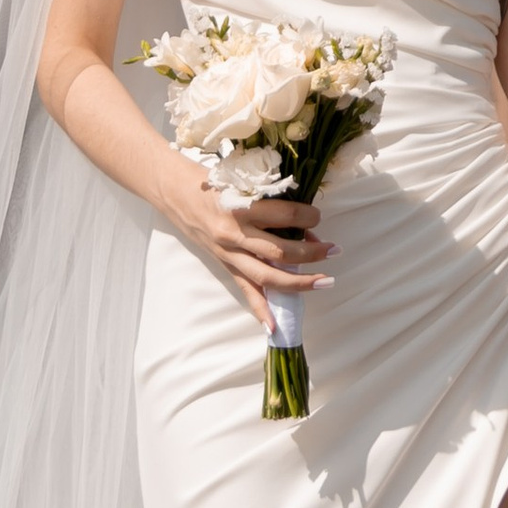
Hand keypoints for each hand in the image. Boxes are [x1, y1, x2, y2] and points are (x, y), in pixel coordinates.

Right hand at [175, 177, 329, 330]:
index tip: (317, 217)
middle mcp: (235, 233)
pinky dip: (260, 309)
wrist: (174, 192)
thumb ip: (269, 201)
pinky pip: (245, 290)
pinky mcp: (224, 265)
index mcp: (242, 207)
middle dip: (313, 252)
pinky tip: (274, 327)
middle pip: (282, 250)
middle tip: (334, 250)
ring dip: (300, 281)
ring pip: (269, 275)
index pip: (286, 215)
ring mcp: (229, 253)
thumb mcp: (242, 183)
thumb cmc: (211, 181)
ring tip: (325, 281)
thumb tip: (301, 222)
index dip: (309, 217)